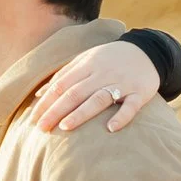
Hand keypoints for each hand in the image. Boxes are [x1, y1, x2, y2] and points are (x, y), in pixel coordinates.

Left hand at [25, 39, 160, 136]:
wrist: (147, 52)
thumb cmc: (109, 60)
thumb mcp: (86, 60)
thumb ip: (64, 75)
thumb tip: (39, 94)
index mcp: (87, 65)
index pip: (61, 85)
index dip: (46, 102)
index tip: (33, 119)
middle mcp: (102, 73)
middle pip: (75, 93)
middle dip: (56, 111)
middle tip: (41, 128)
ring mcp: (122, 82)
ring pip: (99, 98)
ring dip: (81, 113)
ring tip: (65, 127)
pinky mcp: (140, 92)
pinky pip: (131, 106)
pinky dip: (121, 116)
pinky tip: (110, 128)